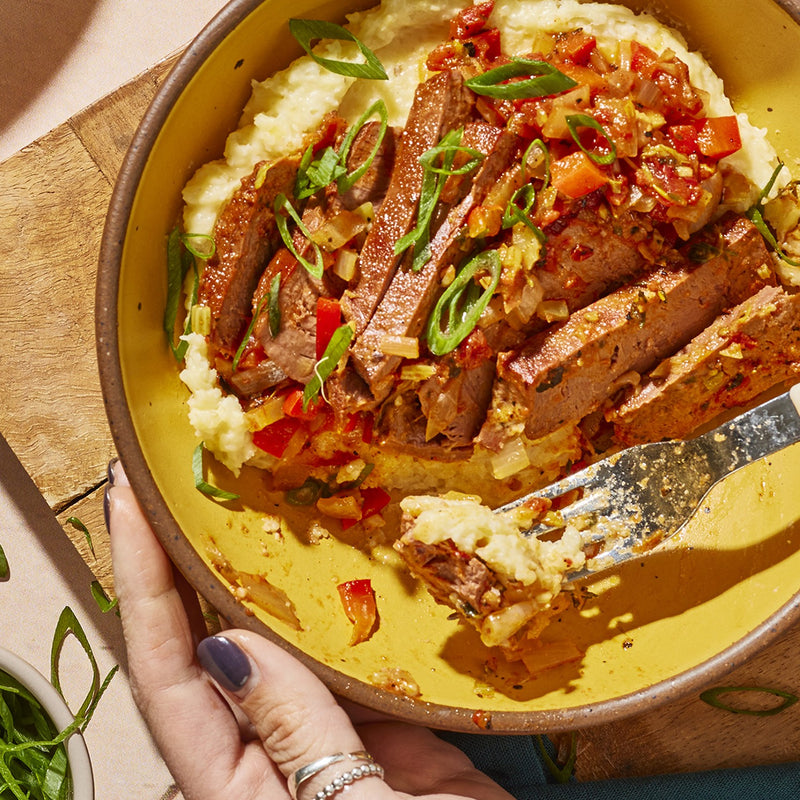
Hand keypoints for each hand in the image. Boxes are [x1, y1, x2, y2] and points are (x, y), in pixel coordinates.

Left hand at [106, 460, 514, 799]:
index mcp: (229, 786)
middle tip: (175, 481)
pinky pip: (348, 648)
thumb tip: (227, 647)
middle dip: (184, 559)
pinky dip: (339, 599)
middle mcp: (264, 748)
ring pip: (279, 634)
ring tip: (245, 495)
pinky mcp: (377, 721)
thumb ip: (294, 734)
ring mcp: (322, 730)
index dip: (142, 584)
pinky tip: (337, 551)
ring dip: (260, 569)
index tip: (130, 507)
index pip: (166, 671)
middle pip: (208, 640)